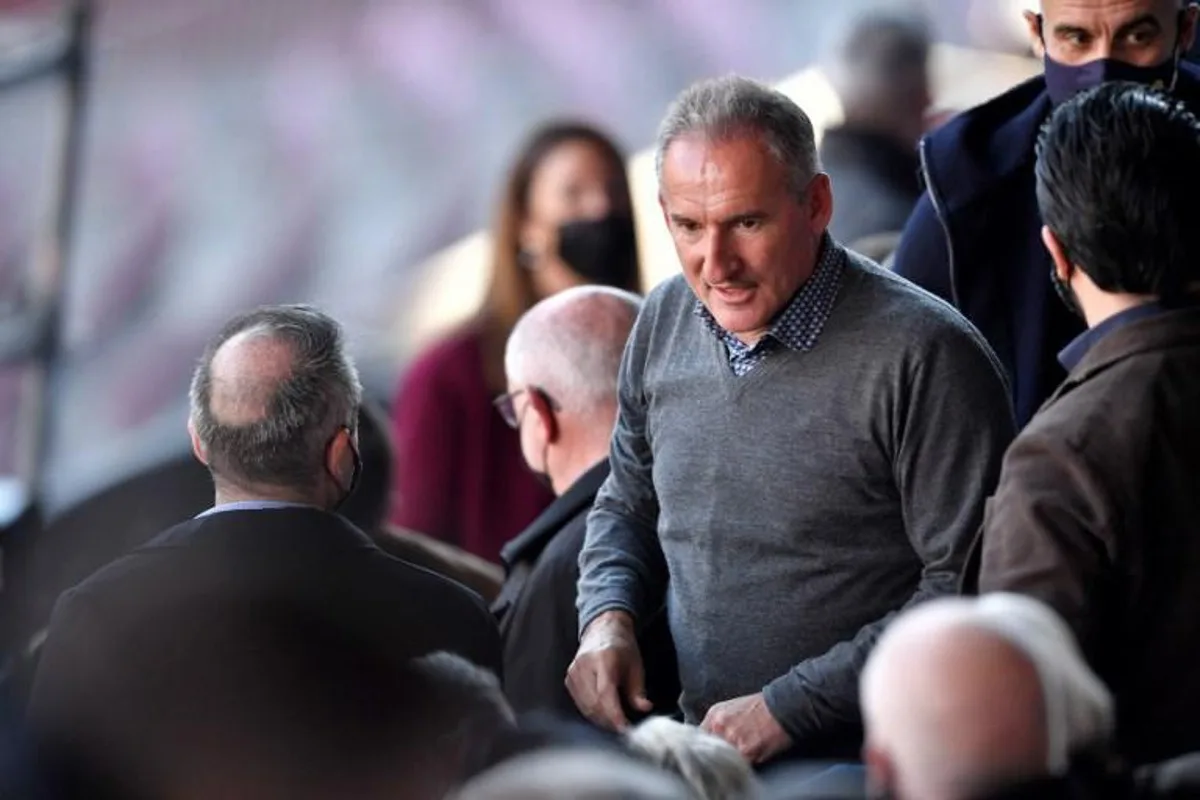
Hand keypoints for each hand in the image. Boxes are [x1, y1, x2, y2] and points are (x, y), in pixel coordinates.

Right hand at [566, 611, 650, 730]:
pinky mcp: (569, 679)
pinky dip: (592, 713)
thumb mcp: (636, 665)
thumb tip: (644, 708)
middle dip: (610, 721)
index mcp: (603, 658)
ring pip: (585, 707)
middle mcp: (584, 664)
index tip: (625, 728)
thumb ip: (638, 689)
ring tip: (616, 722)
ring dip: (601, 720)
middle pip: (594, 703)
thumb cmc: (622, 646)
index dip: (614, 714)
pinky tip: (604, 714)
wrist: (603, 629)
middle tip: (624, 728)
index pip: (605, 693)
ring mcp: (573, 672)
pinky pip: (580, 704)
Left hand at [700, 692, 792, 763]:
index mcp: (714, 714)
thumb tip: (708, 740)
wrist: (782, 706)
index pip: (700, 737)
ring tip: (747, 748)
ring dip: (733, 760)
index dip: (707, 745)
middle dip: (720, 753)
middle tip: (733, 749)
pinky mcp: (746, 751)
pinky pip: (740, 764)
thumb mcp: (731, 708)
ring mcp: (732, 739)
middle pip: (711, 750)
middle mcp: (719, 726)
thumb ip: (717, 723)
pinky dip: (747, 762)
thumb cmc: (760, 707)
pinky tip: (755, 751)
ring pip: (725, 759)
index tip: (713, 749)